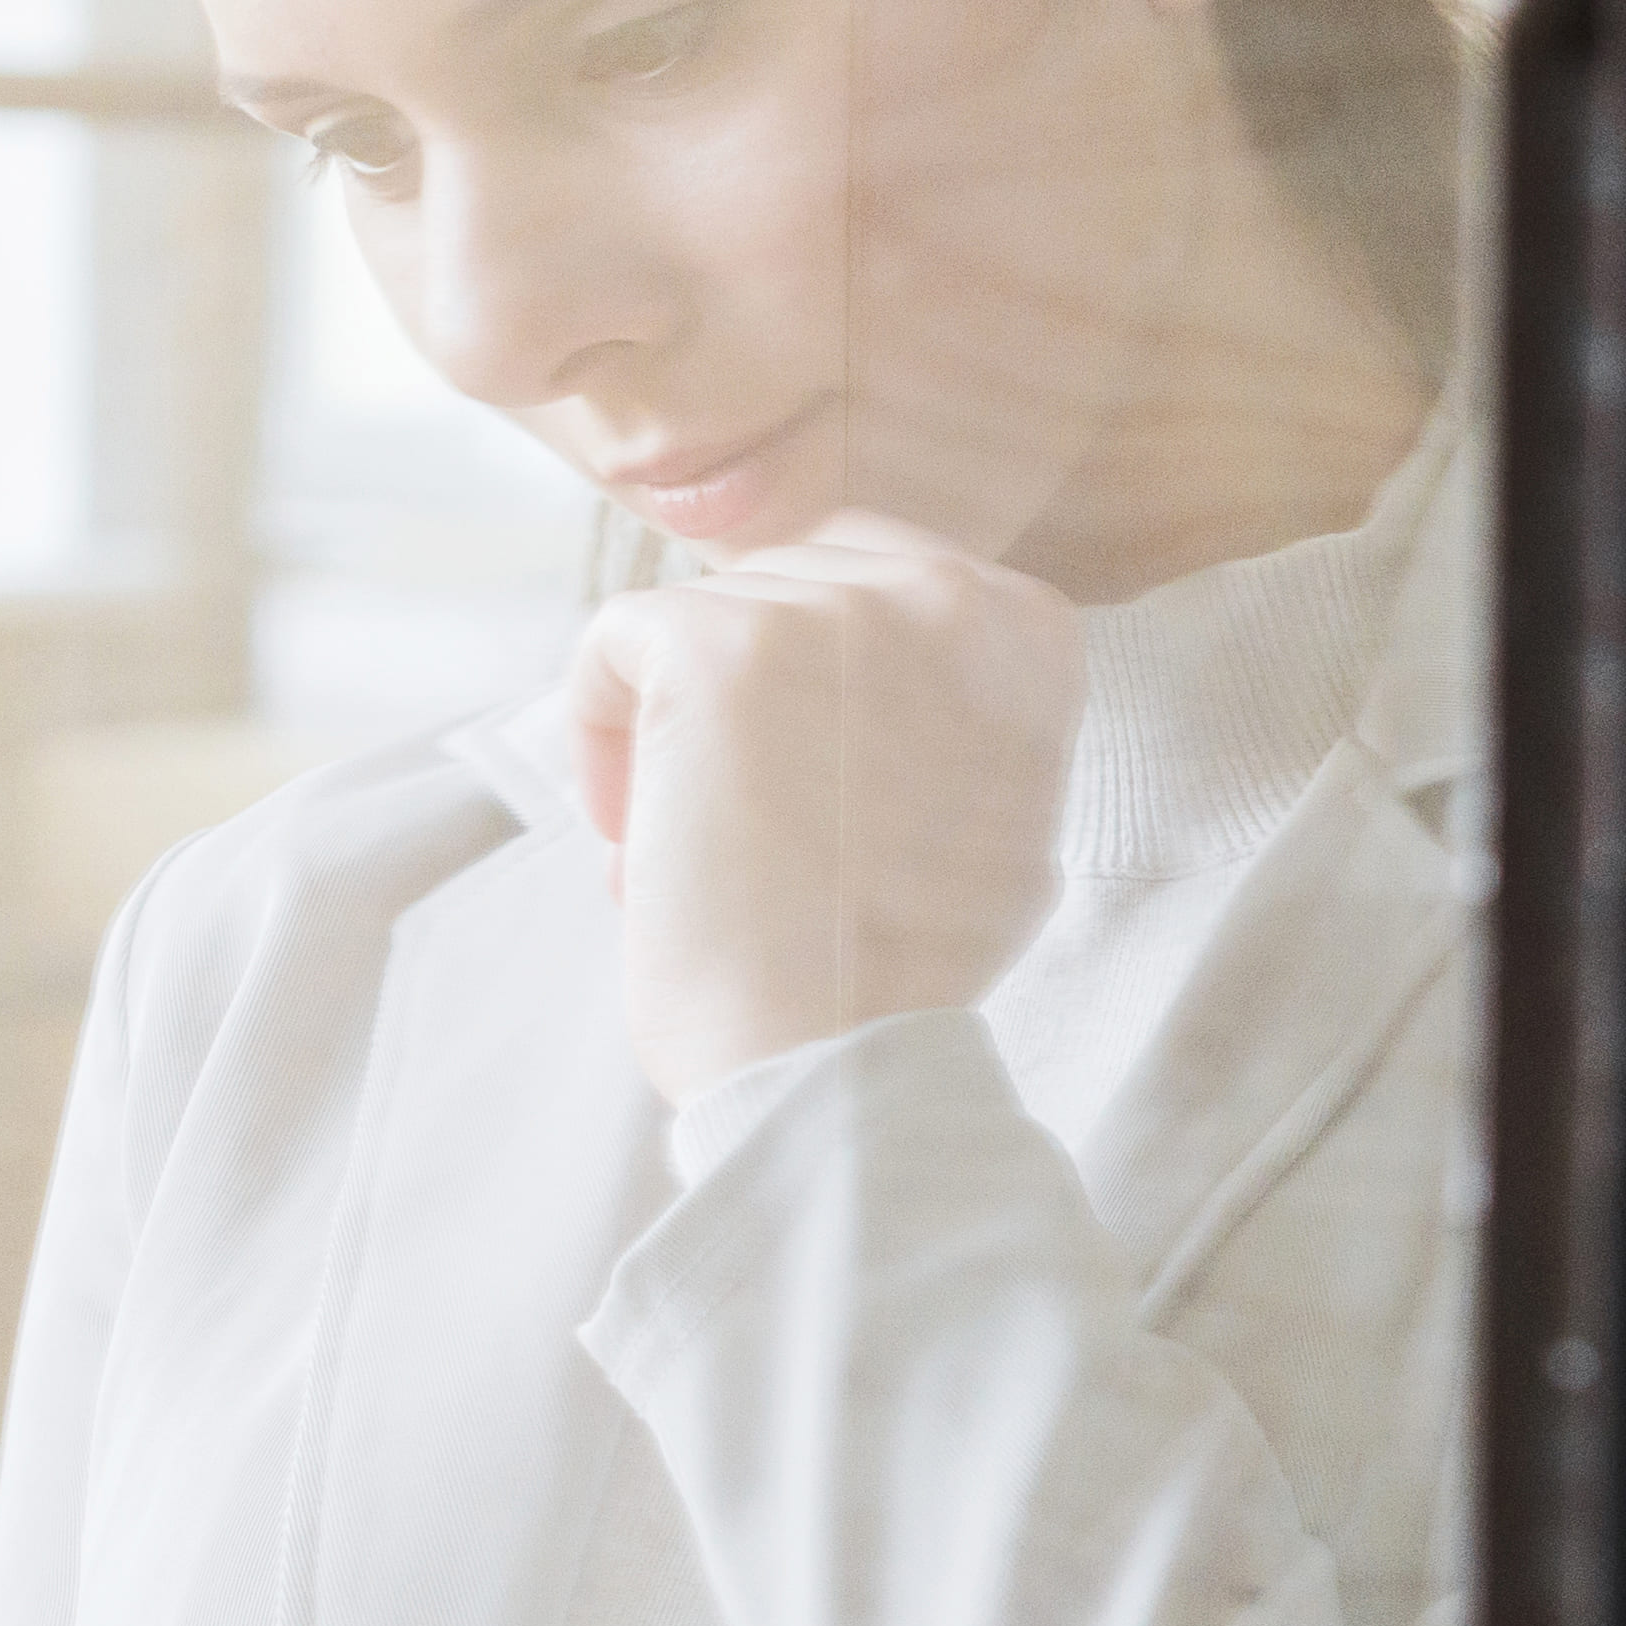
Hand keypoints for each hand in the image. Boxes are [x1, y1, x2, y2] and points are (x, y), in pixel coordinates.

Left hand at [562, 512, 1086, 1104]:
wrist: (840, 1052)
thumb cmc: (909, 963)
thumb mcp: (1002, 805)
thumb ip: (961, 705)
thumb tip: (869, 663)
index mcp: (1025, 627)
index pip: (875, 573)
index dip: (816, 674)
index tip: (808, 774)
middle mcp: (941, 591)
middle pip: (781, 581)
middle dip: (744, 690)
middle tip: (744, 814)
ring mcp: (826, 609)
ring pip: (698, 617)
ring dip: (674, 726)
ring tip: (699, 844)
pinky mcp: (712, 644)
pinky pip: (615, 645)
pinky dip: (599, 735)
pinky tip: (633, 833)